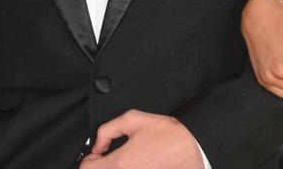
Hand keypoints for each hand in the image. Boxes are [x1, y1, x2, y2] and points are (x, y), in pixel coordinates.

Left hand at [81, 110, 201, 167]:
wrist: (192, 149)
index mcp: (120, 163)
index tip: (98, 154)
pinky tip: (135, 165)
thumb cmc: (169, 136)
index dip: (90, 158)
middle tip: (107, 157)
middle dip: (100, 166)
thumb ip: (107, 130)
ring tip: (125, 162)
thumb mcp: (134, 119)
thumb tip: (98, 144)